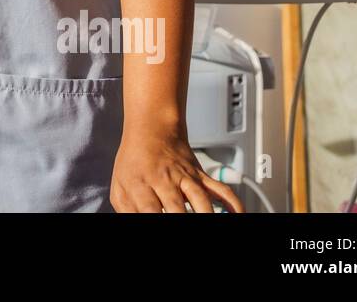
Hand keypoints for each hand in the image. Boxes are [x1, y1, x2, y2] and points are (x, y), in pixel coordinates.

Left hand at [110, 126, 243, 212]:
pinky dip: (232, 203)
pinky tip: (237, 215)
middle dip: (182, 220)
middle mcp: (164, 180)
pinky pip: (221, 189)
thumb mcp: (119, 185)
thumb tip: (133, 221)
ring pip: (200, 198)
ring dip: (206, 214)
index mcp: (141, 183)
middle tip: (186, 225)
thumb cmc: (134, 161)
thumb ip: (126, 209)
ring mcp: (185, 177)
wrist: (153, 129)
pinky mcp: (200, 175)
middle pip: (176, 207)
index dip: (157, 220)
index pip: (148, 209)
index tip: (160, 227)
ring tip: (209, 222)